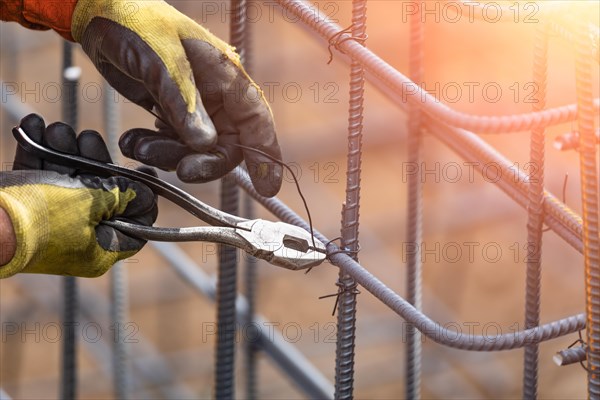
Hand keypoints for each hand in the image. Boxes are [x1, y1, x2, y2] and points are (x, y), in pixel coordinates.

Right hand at [0, 114, 157, 277]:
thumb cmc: (37, 218)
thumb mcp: (88, 203)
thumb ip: (119, 194)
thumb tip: (147, 193)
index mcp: (100, 247)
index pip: (135, 225)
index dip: (143, 198)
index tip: (145, 172)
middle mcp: (78, 237)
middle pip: (100, 194)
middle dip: (94, 160)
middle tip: (89, 139)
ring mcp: (51, 222)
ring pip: (67, 179)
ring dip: (64, 150)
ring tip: (58, 130)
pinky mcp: (25, 205)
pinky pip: (38, 175)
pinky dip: (37, 151)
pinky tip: (34, 125)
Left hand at [71, 0, 282, 196]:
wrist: (102, 16)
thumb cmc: (137, 25)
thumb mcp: (161, 62)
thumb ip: (184, 105)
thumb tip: (205, 145)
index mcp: (226, 77)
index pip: (256, 121)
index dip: (265, 154)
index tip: (268, 186)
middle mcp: (216, 96)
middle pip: (227, 145)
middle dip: (204, 162)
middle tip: (182, 170)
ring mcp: (194, 108)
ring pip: (198, 151)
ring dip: (170, 156)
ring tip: (139, 146)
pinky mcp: (171, 114)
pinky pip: (173, 145)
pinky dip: (154, 149)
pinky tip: (133, 141)